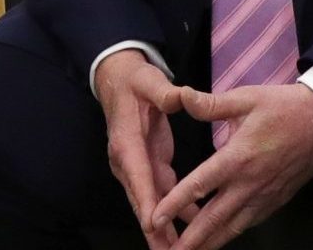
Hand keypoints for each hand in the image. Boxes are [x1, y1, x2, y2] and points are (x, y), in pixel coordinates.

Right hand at [95, 50, 187, 249]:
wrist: (120, 81)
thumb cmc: (136, 82)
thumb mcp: (149, 81)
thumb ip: (164, 92)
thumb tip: (181, 96)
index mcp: (127, 141)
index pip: (137, 175)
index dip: (147, 201)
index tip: (154, 225)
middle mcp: (127, 160)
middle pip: (141, 200)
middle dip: (154, 229)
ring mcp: (136, 167)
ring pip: (150, 203)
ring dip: (162, 230)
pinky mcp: (148, 167)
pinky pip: (161, 195)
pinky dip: (174, 214)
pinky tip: (192, 228)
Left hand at [149, 83, 312, 249]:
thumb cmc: (283, 107)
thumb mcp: (245, 98)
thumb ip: (210, 104)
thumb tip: (180, 96)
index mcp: (238, 158)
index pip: (200, 186)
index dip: (175, 204)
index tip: (156, 218)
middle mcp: (250, 184)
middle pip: (215, 219)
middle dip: (192, 240)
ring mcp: (264, 196)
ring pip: (232, 227)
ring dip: (210, 243)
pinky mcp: (276, 200)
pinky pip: (249, 223)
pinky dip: (230, 234)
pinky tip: (218, 238)